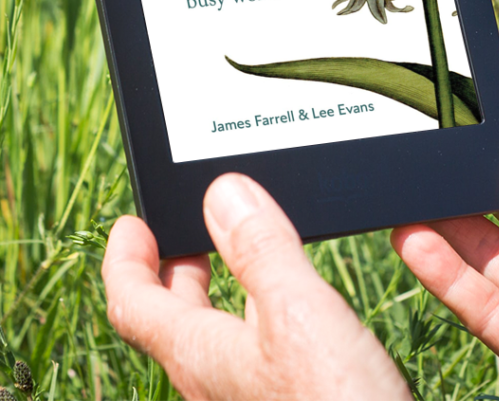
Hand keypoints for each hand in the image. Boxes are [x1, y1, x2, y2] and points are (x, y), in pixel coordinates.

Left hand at [102, 173, 409, 400]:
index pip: (135, 305)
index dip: (124, 260)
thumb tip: (223, 193)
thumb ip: (262, 251)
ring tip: (236, 260)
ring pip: (212, 341)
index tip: (130, 225)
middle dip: (172, 272)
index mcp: (203, 358)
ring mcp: (247, 400)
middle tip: (182, 234)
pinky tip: (292, 311)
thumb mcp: (299, 313)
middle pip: (170, 324)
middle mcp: (214, 385)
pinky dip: (255, 315)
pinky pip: (249, 355)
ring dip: (214, 293)